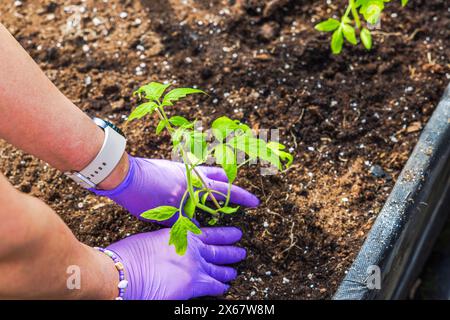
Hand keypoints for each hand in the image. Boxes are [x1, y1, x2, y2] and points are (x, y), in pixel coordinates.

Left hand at [91, 155, 258, 224]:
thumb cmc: (143, 197)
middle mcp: (193, 174)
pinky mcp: (175, 164)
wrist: (124, 176)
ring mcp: (184, 167)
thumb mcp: (165, 215)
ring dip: (219, 181)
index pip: (226, 193)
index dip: (242, 199)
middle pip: (223, 178)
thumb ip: (184, 220)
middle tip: (243, 197)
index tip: (255, 203)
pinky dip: (203, 179)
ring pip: (210, 171)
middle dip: (234, 188)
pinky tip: (197, 187)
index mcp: (194, 187)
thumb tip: (196, 226)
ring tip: (221, 191)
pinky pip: (196, 171)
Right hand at [106, 227, 245, 299]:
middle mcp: (194, 248)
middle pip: (218, 250)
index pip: (210, 233)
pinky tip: (224, 288)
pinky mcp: (196, 283)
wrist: (128, 269)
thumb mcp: (156, 239)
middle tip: (241, 251)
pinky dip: (220, 287)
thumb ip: (171, 242)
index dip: (225, 234)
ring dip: (228, 270)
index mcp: (184, 234)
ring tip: (235, 270)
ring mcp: (197, 265)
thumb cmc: (132, 254)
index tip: (235, 233)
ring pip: (219, 268)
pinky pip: (213, 286)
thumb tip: (175, 250)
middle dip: (231, 251)